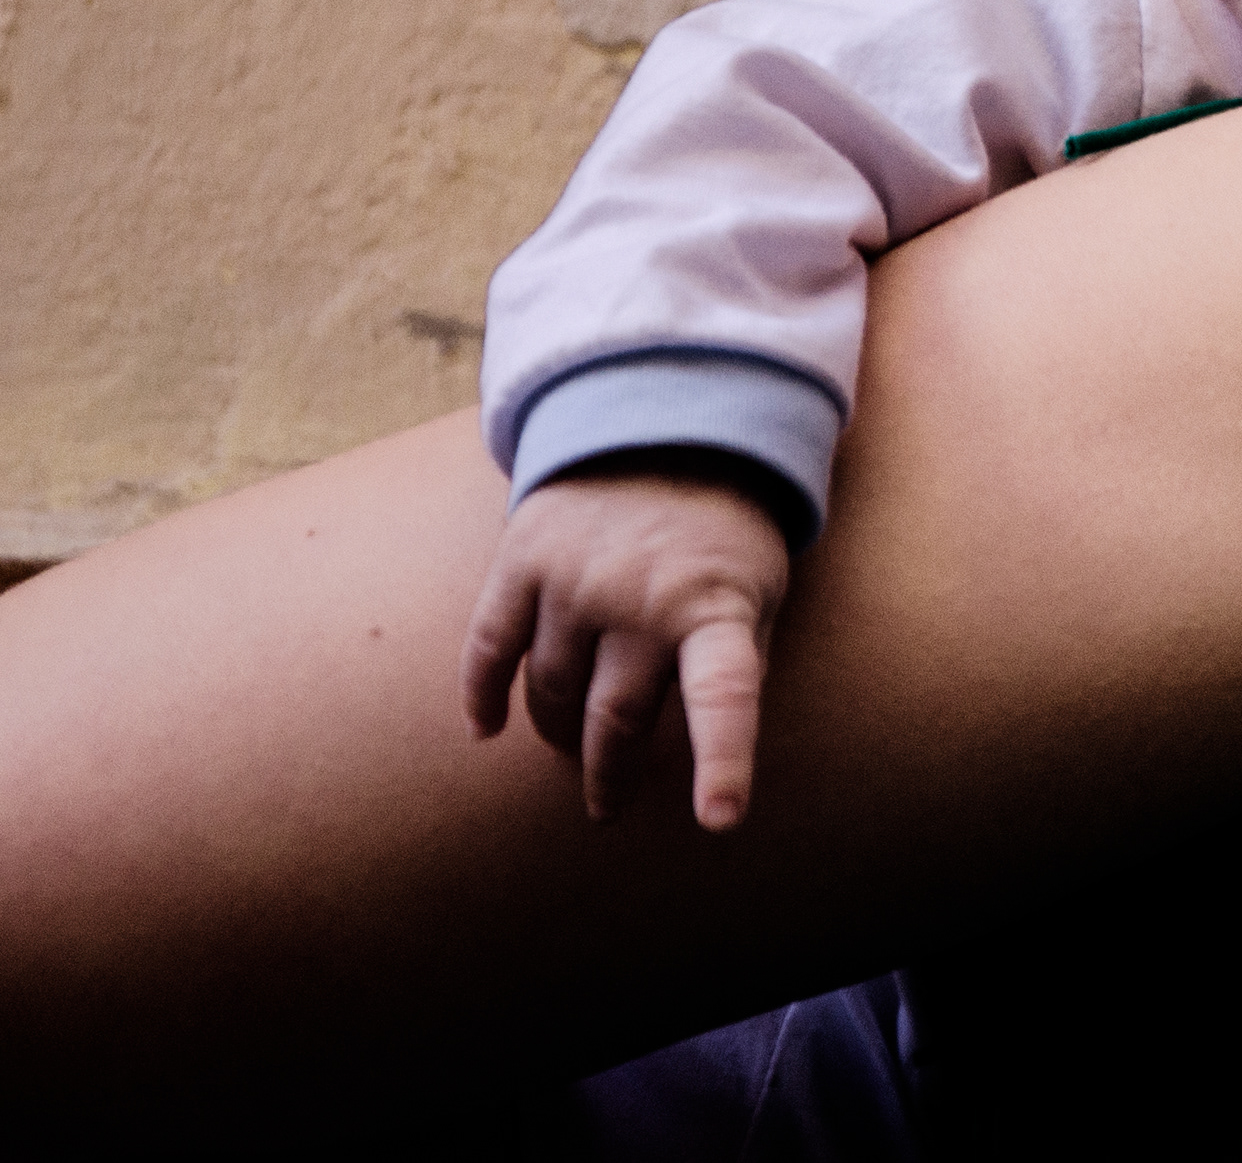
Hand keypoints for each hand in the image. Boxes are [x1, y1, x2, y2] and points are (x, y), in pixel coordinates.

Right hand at [459, 455, 792, 830]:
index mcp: (716, 606)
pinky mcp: (525, 558)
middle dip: (609, 774)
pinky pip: (490, 647)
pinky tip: (487, 730)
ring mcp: (577, 579)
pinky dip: (483, 696)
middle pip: (615, 718)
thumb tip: (699, 751)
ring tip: (568, 751)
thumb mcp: (758, 590)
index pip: (724, 694)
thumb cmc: (723, 533)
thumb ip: (732, 662)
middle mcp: (643, 597)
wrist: (667, 422)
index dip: (722, 760)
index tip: (718, 820)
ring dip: (558, 734)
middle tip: (607, 806)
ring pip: (552, 692)